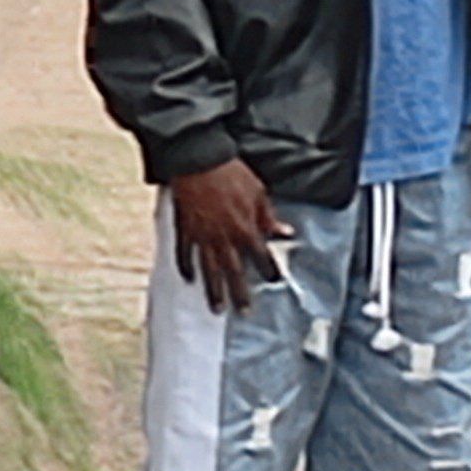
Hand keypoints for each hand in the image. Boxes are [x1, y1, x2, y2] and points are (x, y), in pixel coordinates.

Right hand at [168, 159, 292, 314]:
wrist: (198, 158)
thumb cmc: (231, 173)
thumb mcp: (258, 192)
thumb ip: (270, 217)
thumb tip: (287, 234)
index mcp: (245, 228)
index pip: (261, 257)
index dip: (269, 270)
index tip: (274, 282)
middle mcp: (224, 237)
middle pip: (234, 271)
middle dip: (240, 293)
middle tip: (244, 312)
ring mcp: (202, 235)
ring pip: (209, 268)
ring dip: (214, 290)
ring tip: (217, 308)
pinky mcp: (184, 228)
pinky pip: (184, 252)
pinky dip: (186, 266)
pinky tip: (189, 278)